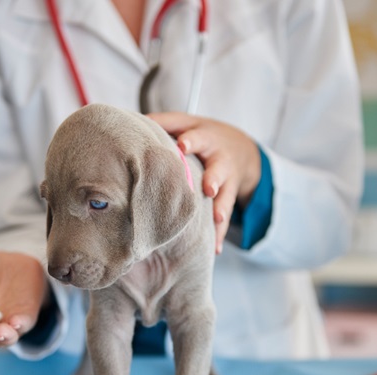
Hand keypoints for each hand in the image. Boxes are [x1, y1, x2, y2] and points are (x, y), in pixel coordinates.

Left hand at [148, 112, 260, 253]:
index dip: (190, 142)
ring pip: (225, 196)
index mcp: (206, 140)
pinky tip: (215, 249)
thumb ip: (164, 123)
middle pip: (218, 169)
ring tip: (217, 220)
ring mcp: (227, 182)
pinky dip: (219, 234)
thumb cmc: (204, 136)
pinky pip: (226, 219)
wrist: (243, 151)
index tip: (182, 146)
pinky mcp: (229, 200)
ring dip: (220, 209)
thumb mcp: (188, 124)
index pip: (197, 138)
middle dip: (213, 178)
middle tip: (208, 188)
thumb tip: (133, 122)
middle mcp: (219, 161)